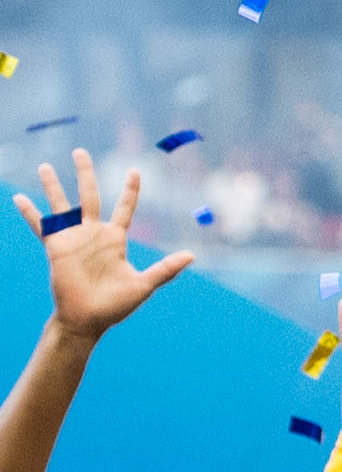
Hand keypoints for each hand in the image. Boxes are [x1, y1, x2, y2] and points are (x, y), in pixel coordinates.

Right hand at [17, 149, 192, 345]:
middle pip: (90, 195)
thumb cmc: (116, 305)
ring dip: (53, 186)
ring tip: (45, 166)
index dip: (130, 189)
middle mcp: (93, 233)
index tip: (134, 170)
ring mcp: (73, 239)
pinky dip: (30, 213)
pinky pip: (41, 226)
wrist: (89, 319)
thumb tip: (191, 256)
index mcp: (115, 239)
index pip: (124, 207)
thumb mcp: (144, 284)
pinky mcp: (56, 248)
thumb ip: (166, 269)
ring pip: (62, 205)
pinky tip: (19, 197)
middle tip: (80, 152)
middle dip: (85, 174)